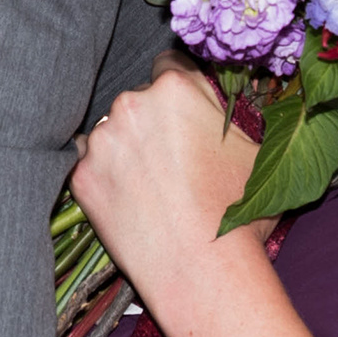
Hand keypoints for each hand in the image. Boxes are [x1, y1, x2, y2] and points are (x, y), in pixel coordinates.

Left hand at [68, 67, 259, 306]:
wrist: (200, 269)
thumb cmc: (235, 211)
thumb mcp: (255, 151)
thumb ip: (233, 119)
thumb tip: (232, 111)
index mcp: (175, 88)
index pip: (171, 66)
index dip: (182, 91)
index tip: (186, 115)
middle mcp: (131, 104)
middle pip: (139, 100)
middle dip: (153, 123)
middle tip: (175, 161)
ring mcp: (101, 141)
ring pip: (112, 132)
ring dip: (126, 148)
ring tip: (153, 186)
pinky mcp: (82, 176)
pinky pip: (89, 164)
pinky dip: (105, 176)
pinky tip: (130, 198)